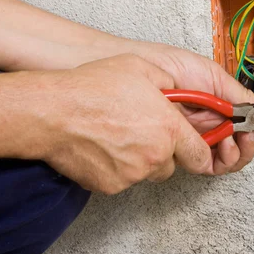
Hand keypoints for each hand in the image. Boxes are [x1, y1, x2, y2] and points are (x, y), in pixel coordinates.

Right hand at [32, 54, 211, 193]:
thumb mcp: (141, 68)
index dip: (198, 150)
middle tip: (142, 130)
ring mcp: (132, 174)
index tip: (194, 147)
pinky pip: (123, 179)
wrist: (53, 112)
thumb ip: (168, 82)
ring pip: (147, 171)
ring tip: (118, 135)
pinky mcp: (111, 185)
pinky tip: (103, 146)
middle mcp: (155, 155)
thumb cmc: (93, 88)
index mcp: (168, 129)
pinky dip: (117, 167)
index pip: (201, 154)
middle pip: (171, 163)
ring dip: (140, 158)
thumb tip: (175, 90)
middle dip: (163, 150)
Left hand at [132, 41, 253, 173]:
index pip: (249, 123)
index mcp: (220, 105)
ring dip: (243, 151)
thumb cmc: (168, 66)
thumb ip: (239, 95)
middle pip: (243, 145)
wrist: (138, 70)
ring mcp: (198, 139)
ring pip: (230, 158)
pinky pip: (211, 165)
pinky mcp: (184, 152)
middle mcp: (211, 124)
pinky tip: (227, 144)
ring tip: (241, 138)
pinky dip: (225, 159)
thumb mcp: (211, 76)